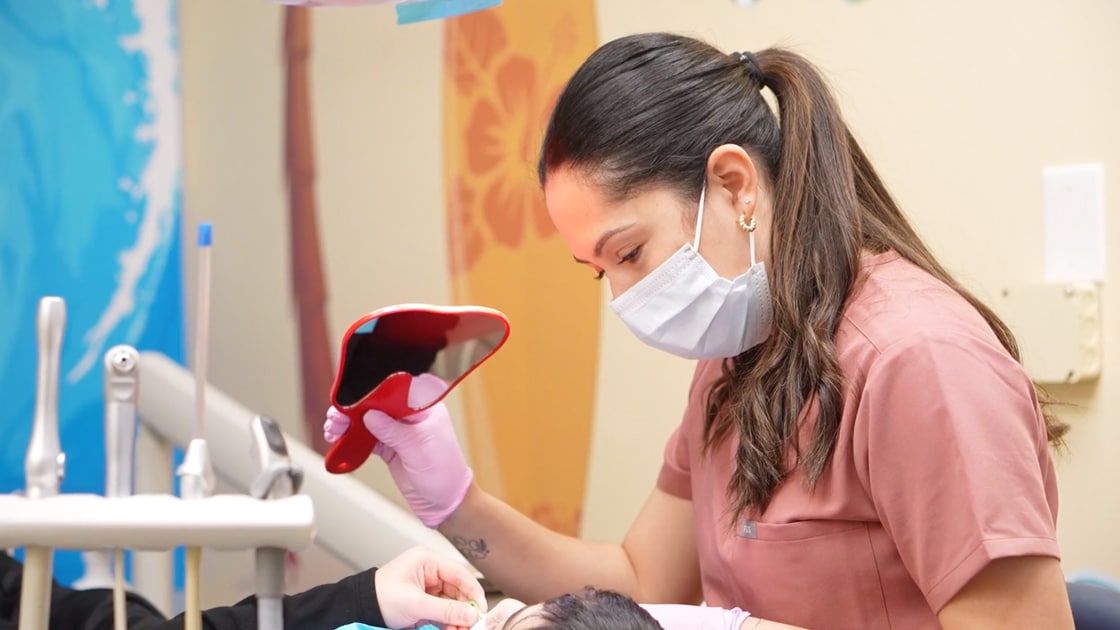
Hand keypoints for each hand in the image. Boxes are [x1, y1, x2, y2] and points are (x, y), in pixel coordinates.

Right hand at [323, 400, 472, 527]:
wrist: (446, 504)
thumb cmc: (445, 475)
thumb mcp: (418, 450)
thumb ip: (393, 431)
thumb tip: (370, 415)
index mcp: (425, 409)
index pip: (394, 392)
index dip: (370, 394)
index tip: (351, 399)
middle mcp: (412, 417)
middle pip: (377, 405)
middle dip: (354, 409)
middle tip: (336, 416)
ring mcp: (400, 432)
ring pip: (369, 421)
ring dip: (350, 424)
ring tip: (333, 428)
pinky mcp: (391, 448)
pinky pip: (368, 439)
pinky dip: (353, 439)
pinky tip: (341, 439)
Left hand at [374, 546, 486, 629]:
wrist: (360, 609)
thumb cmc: (380, 598)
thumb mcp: (415, 604)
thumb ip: (445, 610)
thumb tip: (471, 615)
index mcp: (427, 561)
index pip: (459, 573)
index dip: (473, 591)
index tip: (481, 609)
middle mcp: (430, 571)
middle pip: (458, 589)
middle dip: (466, 608)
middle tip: (473, 625)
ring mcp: (428, 587)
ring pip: (453, 602)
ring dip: (459, 617)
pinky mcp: (425, 601)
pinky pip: (444, 610)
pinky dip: (450, 621)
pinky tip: (454, 629)